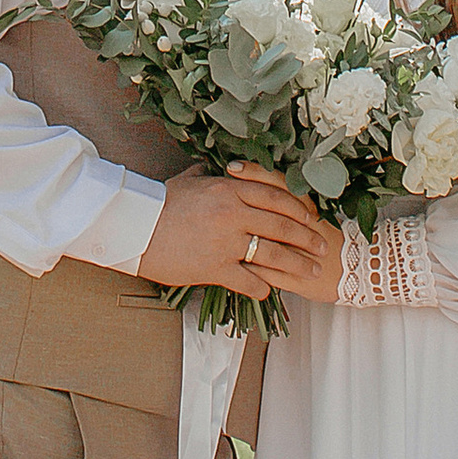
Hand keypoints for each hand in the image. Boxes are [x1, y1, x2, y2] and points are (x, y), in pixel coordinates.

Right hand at [139, 165, 327, 297]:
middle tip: (321, 247)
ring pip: (272, 254)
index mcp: (229, 188)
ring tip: (310, 272)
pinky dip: (263, 287)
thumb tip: (213, 167)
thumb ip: (206, 175)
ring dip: (295, 265)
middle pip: (281, 225)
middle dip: (305, 238)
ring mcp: (226, 241)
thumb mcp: (187, 181)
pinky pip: (248, 280)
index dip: (298, 208)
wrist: (136, 227)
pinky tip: (271, 291)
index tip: (311, 217)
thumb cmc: (159, 202)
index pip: (275, 196)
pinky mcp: (215, 267)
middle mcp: (233, 213)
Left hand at [228, 162, 343, 303]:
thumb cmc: (327, 239)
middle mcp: (305, 227)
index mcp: (307, 208)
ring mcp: (302, 254)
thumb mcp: (311, 215)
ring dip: (241, 240)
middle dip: (241, 202)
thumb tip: (252, 184)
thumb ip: (285, 202)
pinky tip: (230, 267)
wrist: (359, 270)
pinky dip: (250, 272)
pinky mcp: (299, 279)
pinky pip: (270, 274)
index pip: (280, 184)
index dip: (256, 174)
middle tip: (217, 193)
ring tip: (218, 234)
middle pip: (270, 210)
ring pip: (268, 244)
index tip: (232, 166)